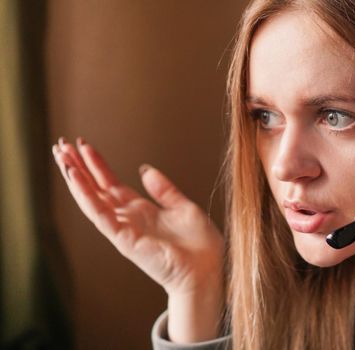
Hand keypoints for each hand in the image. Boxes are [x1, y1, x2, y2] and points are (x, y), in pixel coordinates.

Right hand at [51, 137, 224, 295]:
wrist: (207, 269)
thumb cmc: (199, 244)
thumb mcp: (183, 207)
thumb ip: (163, 189)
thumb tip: (145, 169)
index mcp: (141, 210)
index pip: (111, 183)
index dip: (97, 164)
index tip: (83, 145)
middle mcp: (128, 218)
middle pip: (96, 189)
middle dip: (78, 167)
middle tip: (61, 145)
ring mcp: (123, 228)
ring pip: (91, 199)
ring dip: (75, 178)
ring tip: (61, 156)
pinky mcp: (124, 239)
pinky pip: (100, 214)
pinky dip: (86, 195)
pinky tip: (75, 177)